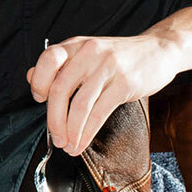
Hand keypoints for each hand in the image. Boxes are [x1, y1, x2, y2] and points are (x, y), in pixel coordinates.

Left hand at [26, 34, 180, 155]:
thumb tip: (32, 78)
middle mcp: (89, 53)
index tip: (39, 100)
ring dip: (71, 131)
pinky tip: (83, 142)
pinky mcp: (124, 83)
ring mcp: (108, 67)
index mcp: (76, 45)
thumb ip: (61, 65)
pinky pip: (99, 113)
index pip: (48, 60)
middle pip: (60, 89)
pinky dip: (87, 132)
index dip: (39, 82)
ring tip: (69, 146)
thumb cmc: (120, 57)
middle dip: (54, 120)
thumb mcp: (88, 53)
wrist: (159, 50)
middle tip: (56, 138)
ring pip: (80, 105)